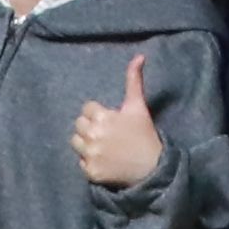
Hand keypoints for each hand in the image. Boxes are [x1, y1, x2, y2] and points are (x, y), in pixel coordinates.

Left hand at [70, 52, 169, 187]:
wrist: (152, 168)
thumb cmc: (144, 134)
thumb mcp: (138, 106)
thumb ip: (133, 80)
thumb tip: (139, 56)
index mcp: (103, 117)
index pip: (87, 109)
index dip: (99, 114)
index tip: (112, 121)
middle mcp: (93, 135)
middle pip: (78, 125)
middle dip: (90, 127)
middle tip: (107, 134)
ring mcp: (91, 155)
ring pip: (76, 143)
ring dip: (86, 144)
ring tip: (104, 147)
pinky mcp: (90, 172)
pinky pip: (81, 163)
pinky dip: (91, 162)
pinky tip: (105, 161)